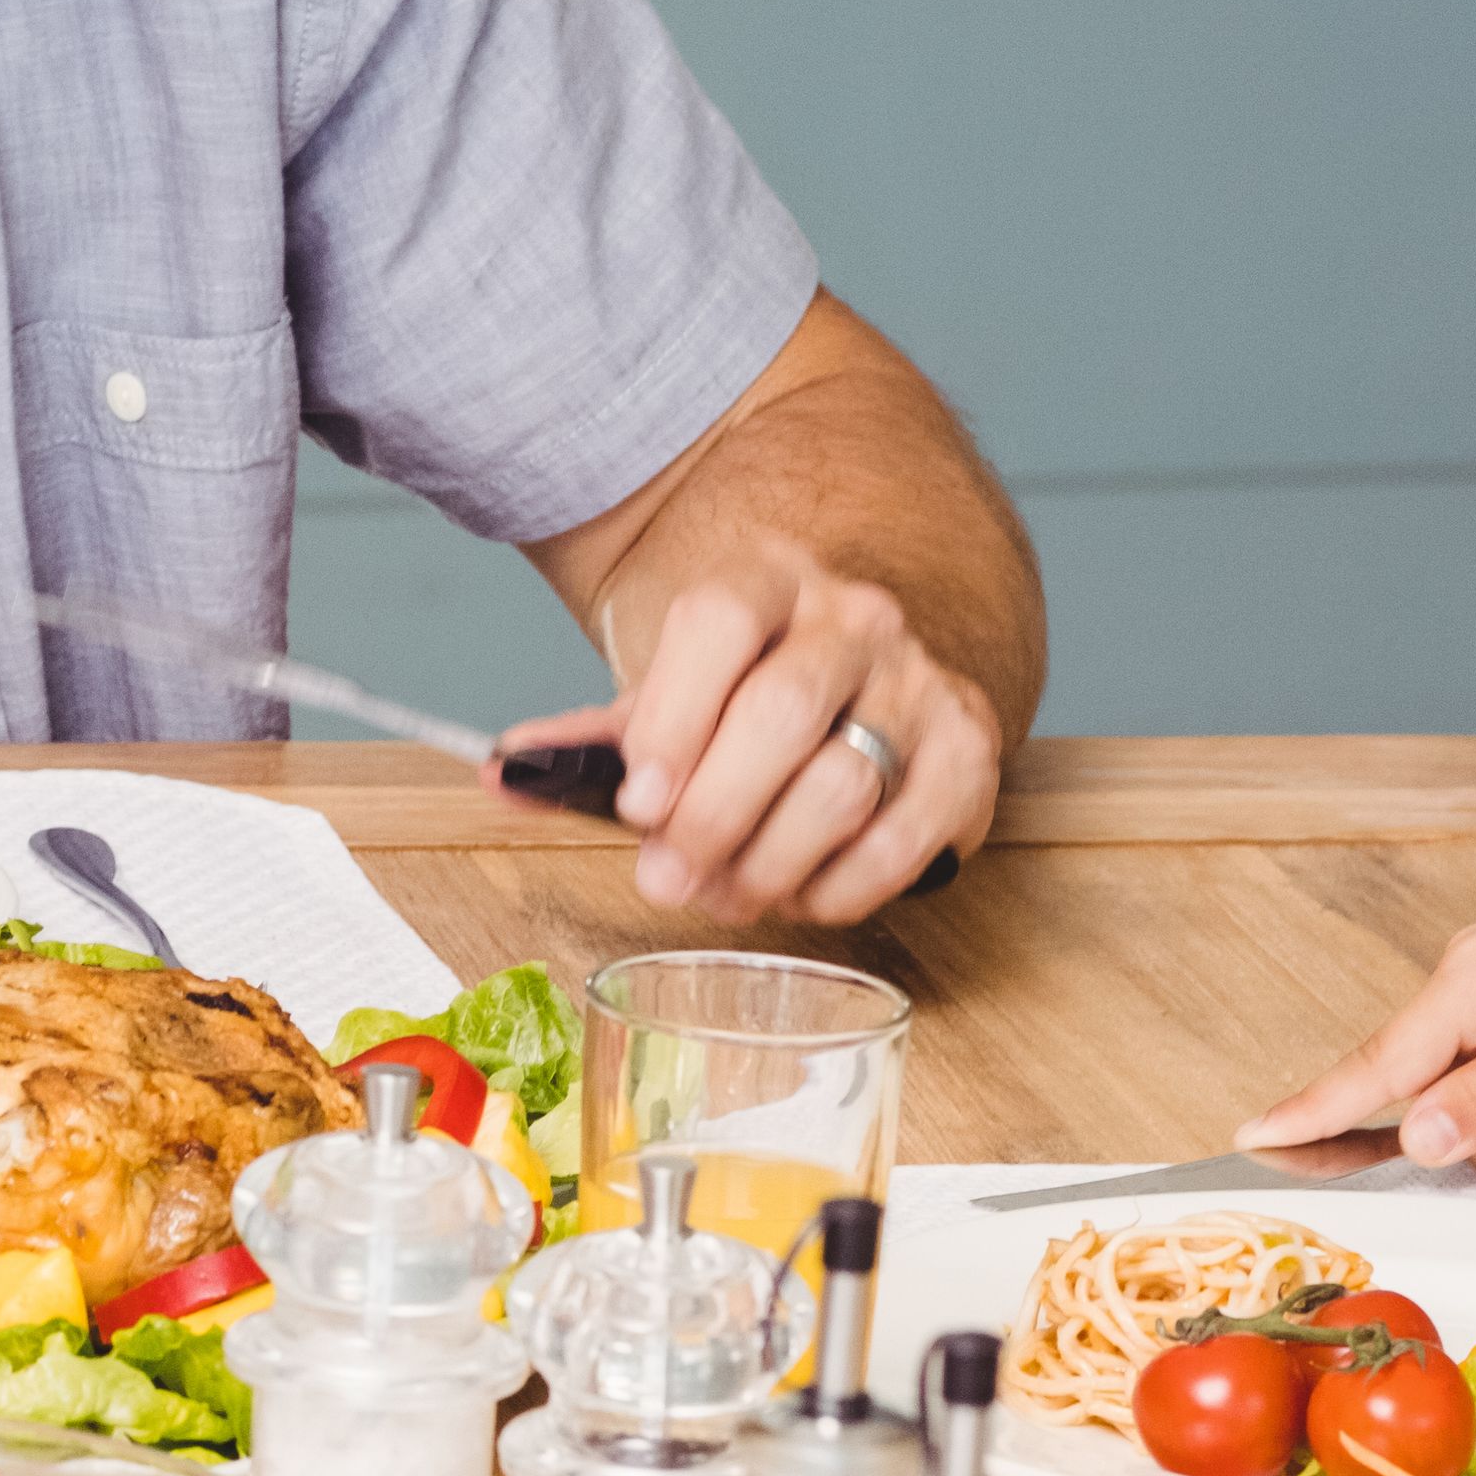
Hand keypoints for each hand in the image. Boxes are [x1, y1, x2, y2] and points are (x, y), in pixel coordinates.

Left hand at [511, 539, 995, 924]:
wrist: (866, 668)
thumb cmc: (749, 693)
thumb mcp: (672, 694)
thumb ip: (594, 739)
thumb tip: (505, 773)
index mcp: (766, 582)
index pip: (719, 623)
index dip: (673, 718)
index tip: (638, 804)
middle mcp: (852, 619)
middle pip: (783, 714)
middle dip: (714, 815)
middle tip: (666, 879)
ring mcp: (919, 681)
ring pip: (844, 784)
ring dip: (770, 862)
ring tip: (724, 893)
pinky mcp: (970, 751)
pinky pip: (906, 837)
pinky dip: (843, 886)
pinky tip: (801, 891)